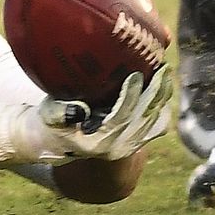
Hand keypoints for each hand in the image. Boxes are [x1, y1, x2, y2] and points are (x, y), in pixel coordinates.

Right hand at [38, 65, 172, 160]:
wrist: (58, 144)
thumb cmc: (52, 124)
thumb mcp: (49, 116)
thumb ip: (60, 113)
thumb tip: (79, 109)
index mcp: (98, 142)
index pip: (120, 117)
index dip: (130, 96)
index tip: (135, 74)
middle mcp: (118, 147)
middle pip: (144, 119)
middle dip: (155, 92)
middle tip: (161, 67)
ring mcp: (130, 147)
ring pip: (156, 122)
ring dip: (162, 97)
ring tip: (164, 73)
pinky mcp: (136, 142)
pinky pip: (157, 126)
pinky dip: (162, 106)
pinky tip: (163, 87)